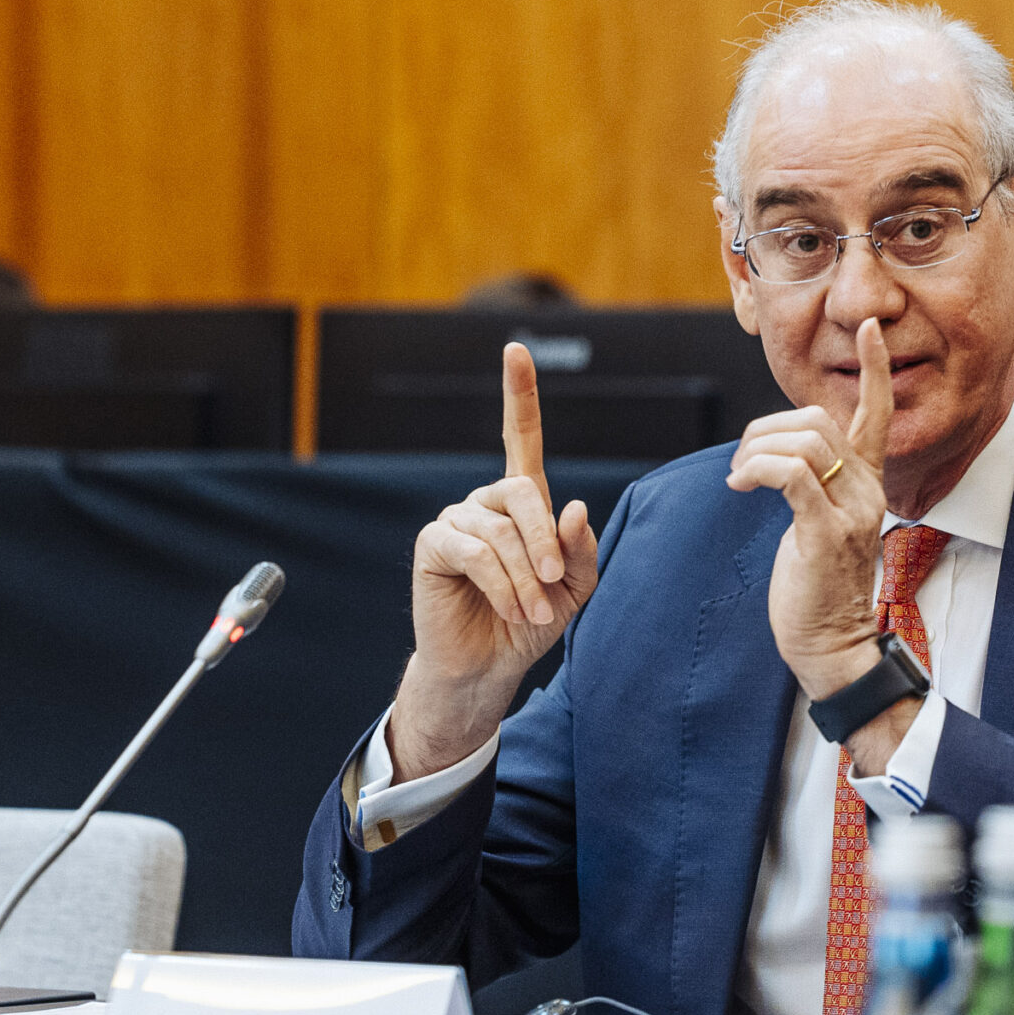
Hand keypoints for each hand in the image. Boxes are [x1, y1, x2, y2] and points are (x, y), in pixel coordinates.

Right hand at [390, 343, 599, 778]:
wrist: (489, 666)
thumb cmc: (531, 623)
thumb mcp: (574, 589)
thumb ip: (580, 548)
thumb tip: (574, 506)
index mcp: (522, 504)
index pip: (519, 436)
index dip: (518, 393)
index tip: (516, 348)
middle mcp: (486, 503)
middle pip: (523, 491)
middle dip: (546, 541)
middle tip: (553, 585)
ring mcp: (456, 520)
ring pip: (500, 530)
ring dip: (525, 577)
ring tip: (531, 612)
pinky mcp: (433, 545)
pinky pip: (474, 551)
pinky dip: (501, 584)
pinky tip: (508, 608)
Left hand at [728, 318, 905, 750]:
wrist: (833, 646)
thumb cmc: (819, 589)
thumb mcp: (820, 524)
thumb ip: (812, 485)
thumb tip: (778, 455)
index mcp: (868, 485)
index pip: (878, 414)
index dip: (875, 370)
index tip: (873, 331)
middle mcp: (867, 491)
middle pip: (819, 419)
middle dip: (769, 427)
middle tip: (744, 460)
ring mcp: (850, 512)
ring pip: (802, 441)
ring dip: (757, 449)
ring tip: (740, 476)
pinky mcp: (825, 533)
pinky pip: (790, 475)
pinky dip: (757, 469)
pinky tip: (740, 486)